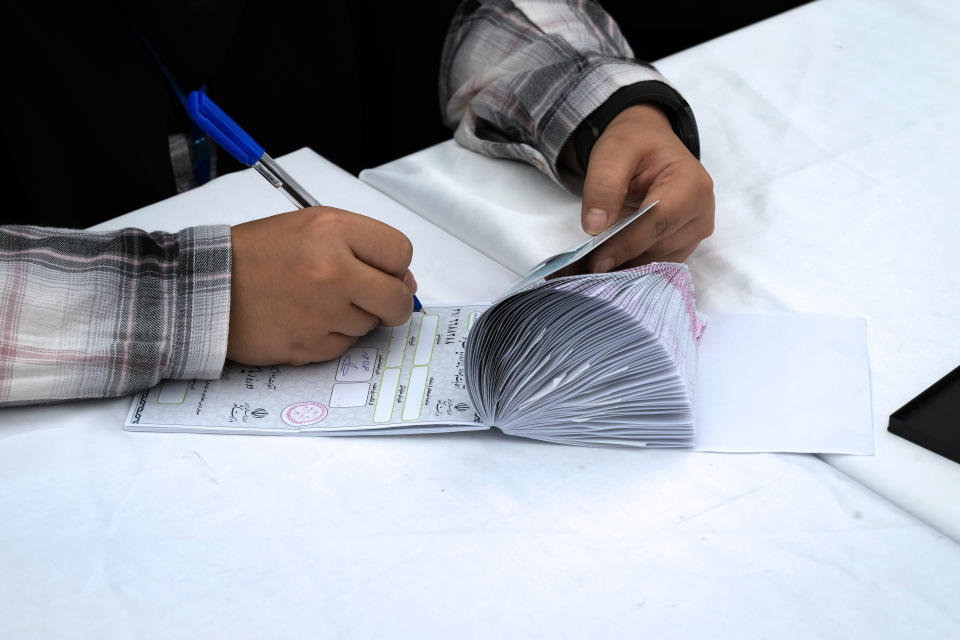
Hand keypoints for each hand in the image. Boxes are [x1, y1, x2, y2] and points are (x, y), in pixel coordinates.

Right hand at [227, 207, 416, 365]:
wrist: (205, 287)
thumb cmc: (256, 254)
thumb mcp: (310, 227)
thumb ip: (360, 245)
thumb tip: (405, 280)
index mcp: (332, 231)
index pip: (400, 252)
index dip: (396, 265)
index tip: (384, 271)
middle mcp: (332, 271)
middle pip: (397, 298)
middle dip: (392, 302)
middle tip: (374, 299)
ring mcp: (321, 312)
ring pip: (369, 325)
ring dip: (354, 318)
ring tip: (317, 302)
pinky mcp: (309, 345)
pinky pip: (342, 346)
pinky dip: (331, 337)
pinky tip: (304, 320)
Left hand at [577, 103, 714, 271]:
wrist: (649, 144)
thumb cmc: (634, 144)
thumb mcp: (611, 153)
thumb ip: (603, 187)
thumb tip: (595, 228)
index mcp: (691, 183)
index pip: (657, 222)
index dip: (625, 244)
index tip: (595, 262)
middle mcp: (702, 210)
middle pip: (659, 246)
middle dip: (623, 256)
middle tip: (587, 264)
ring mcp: (697, 230)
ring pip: (659, 261)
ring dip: (628, 263)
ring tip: (597, 261)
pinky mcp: (687, 243)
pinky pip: (660, 263)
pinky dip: (635, 263)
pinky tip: (614, 259)